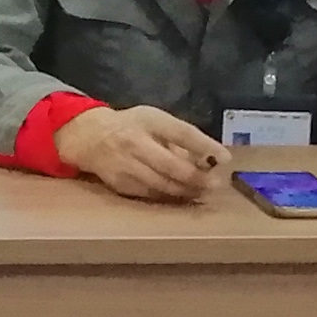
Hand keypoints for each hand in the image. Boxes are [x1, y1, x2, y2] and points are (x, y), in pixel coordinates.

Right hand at [53, 102, 226, 203]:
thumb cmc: (132, 127)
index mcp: (149, 121)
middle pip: (171, 166)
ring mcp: (125, 165)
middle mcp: (135, 143)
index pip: (181, 133)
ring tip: (202, 193)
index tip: (225, 158)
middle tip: (216, 185)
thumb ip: (179, 136)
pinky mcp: (120, 183)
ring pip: (161, 184)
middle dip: (197, 178)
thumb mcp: (155, 119)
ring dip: (185, 191)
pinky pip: (150, 194)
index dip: (205, 146)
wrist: (90, 137)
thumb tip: (209, 159)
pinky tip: (181, 196)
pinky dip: (168, 197)